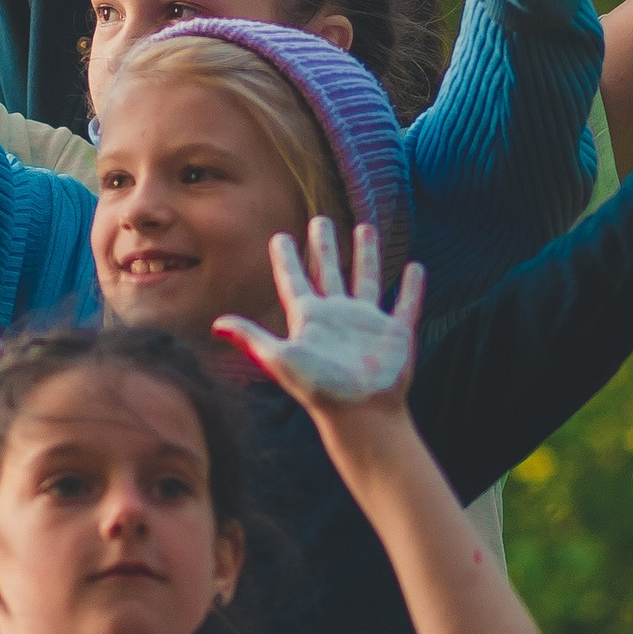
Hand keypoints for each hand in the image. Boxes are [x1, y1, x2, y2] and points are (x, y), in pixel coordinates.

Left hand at [214, 220, 426, 417]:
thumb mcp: (280, 359)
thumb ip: (251, 339)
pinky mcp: (395, 333)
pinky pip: (406, 304)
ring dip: (366, 255)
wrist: (360, 413)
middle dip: (324, 246)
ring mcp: (367, 324)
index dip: (286, 259)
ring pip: (367, 279)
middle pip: (329, 272)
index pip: (294, 281)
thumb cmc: (319, 388)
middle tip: (320, 220)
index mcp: (309, 319)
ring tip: (365, 228)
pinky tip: (417, 267)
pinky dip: (412, 287)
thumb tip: (216, 324)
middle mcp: (337, 316)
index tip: (279, 237)